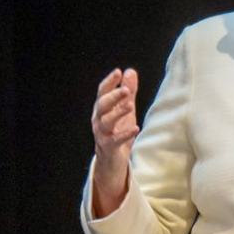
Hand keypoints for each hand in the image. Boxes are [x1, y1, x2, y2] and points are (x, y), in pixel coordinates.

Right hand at [90, 68, 139, 216]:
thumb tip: (130, 72)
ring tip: (130, 106)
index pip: (102, 92)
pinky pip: (114, 140)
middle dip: (113, 97)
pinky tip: (135, 128)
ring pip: (106, 122)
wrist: (111, 161)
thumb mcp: (124, 110)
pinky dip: (125, 134)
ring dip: (117, 113)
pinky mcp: (108, 147)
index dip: (109, 82)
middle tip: (126, 90)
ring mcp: (102, 134)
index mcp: (101, 109)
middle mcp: (98, 120)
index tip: (118, 72)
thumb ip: (127, 92)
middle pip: (102, 106)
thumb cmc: (117, 132)